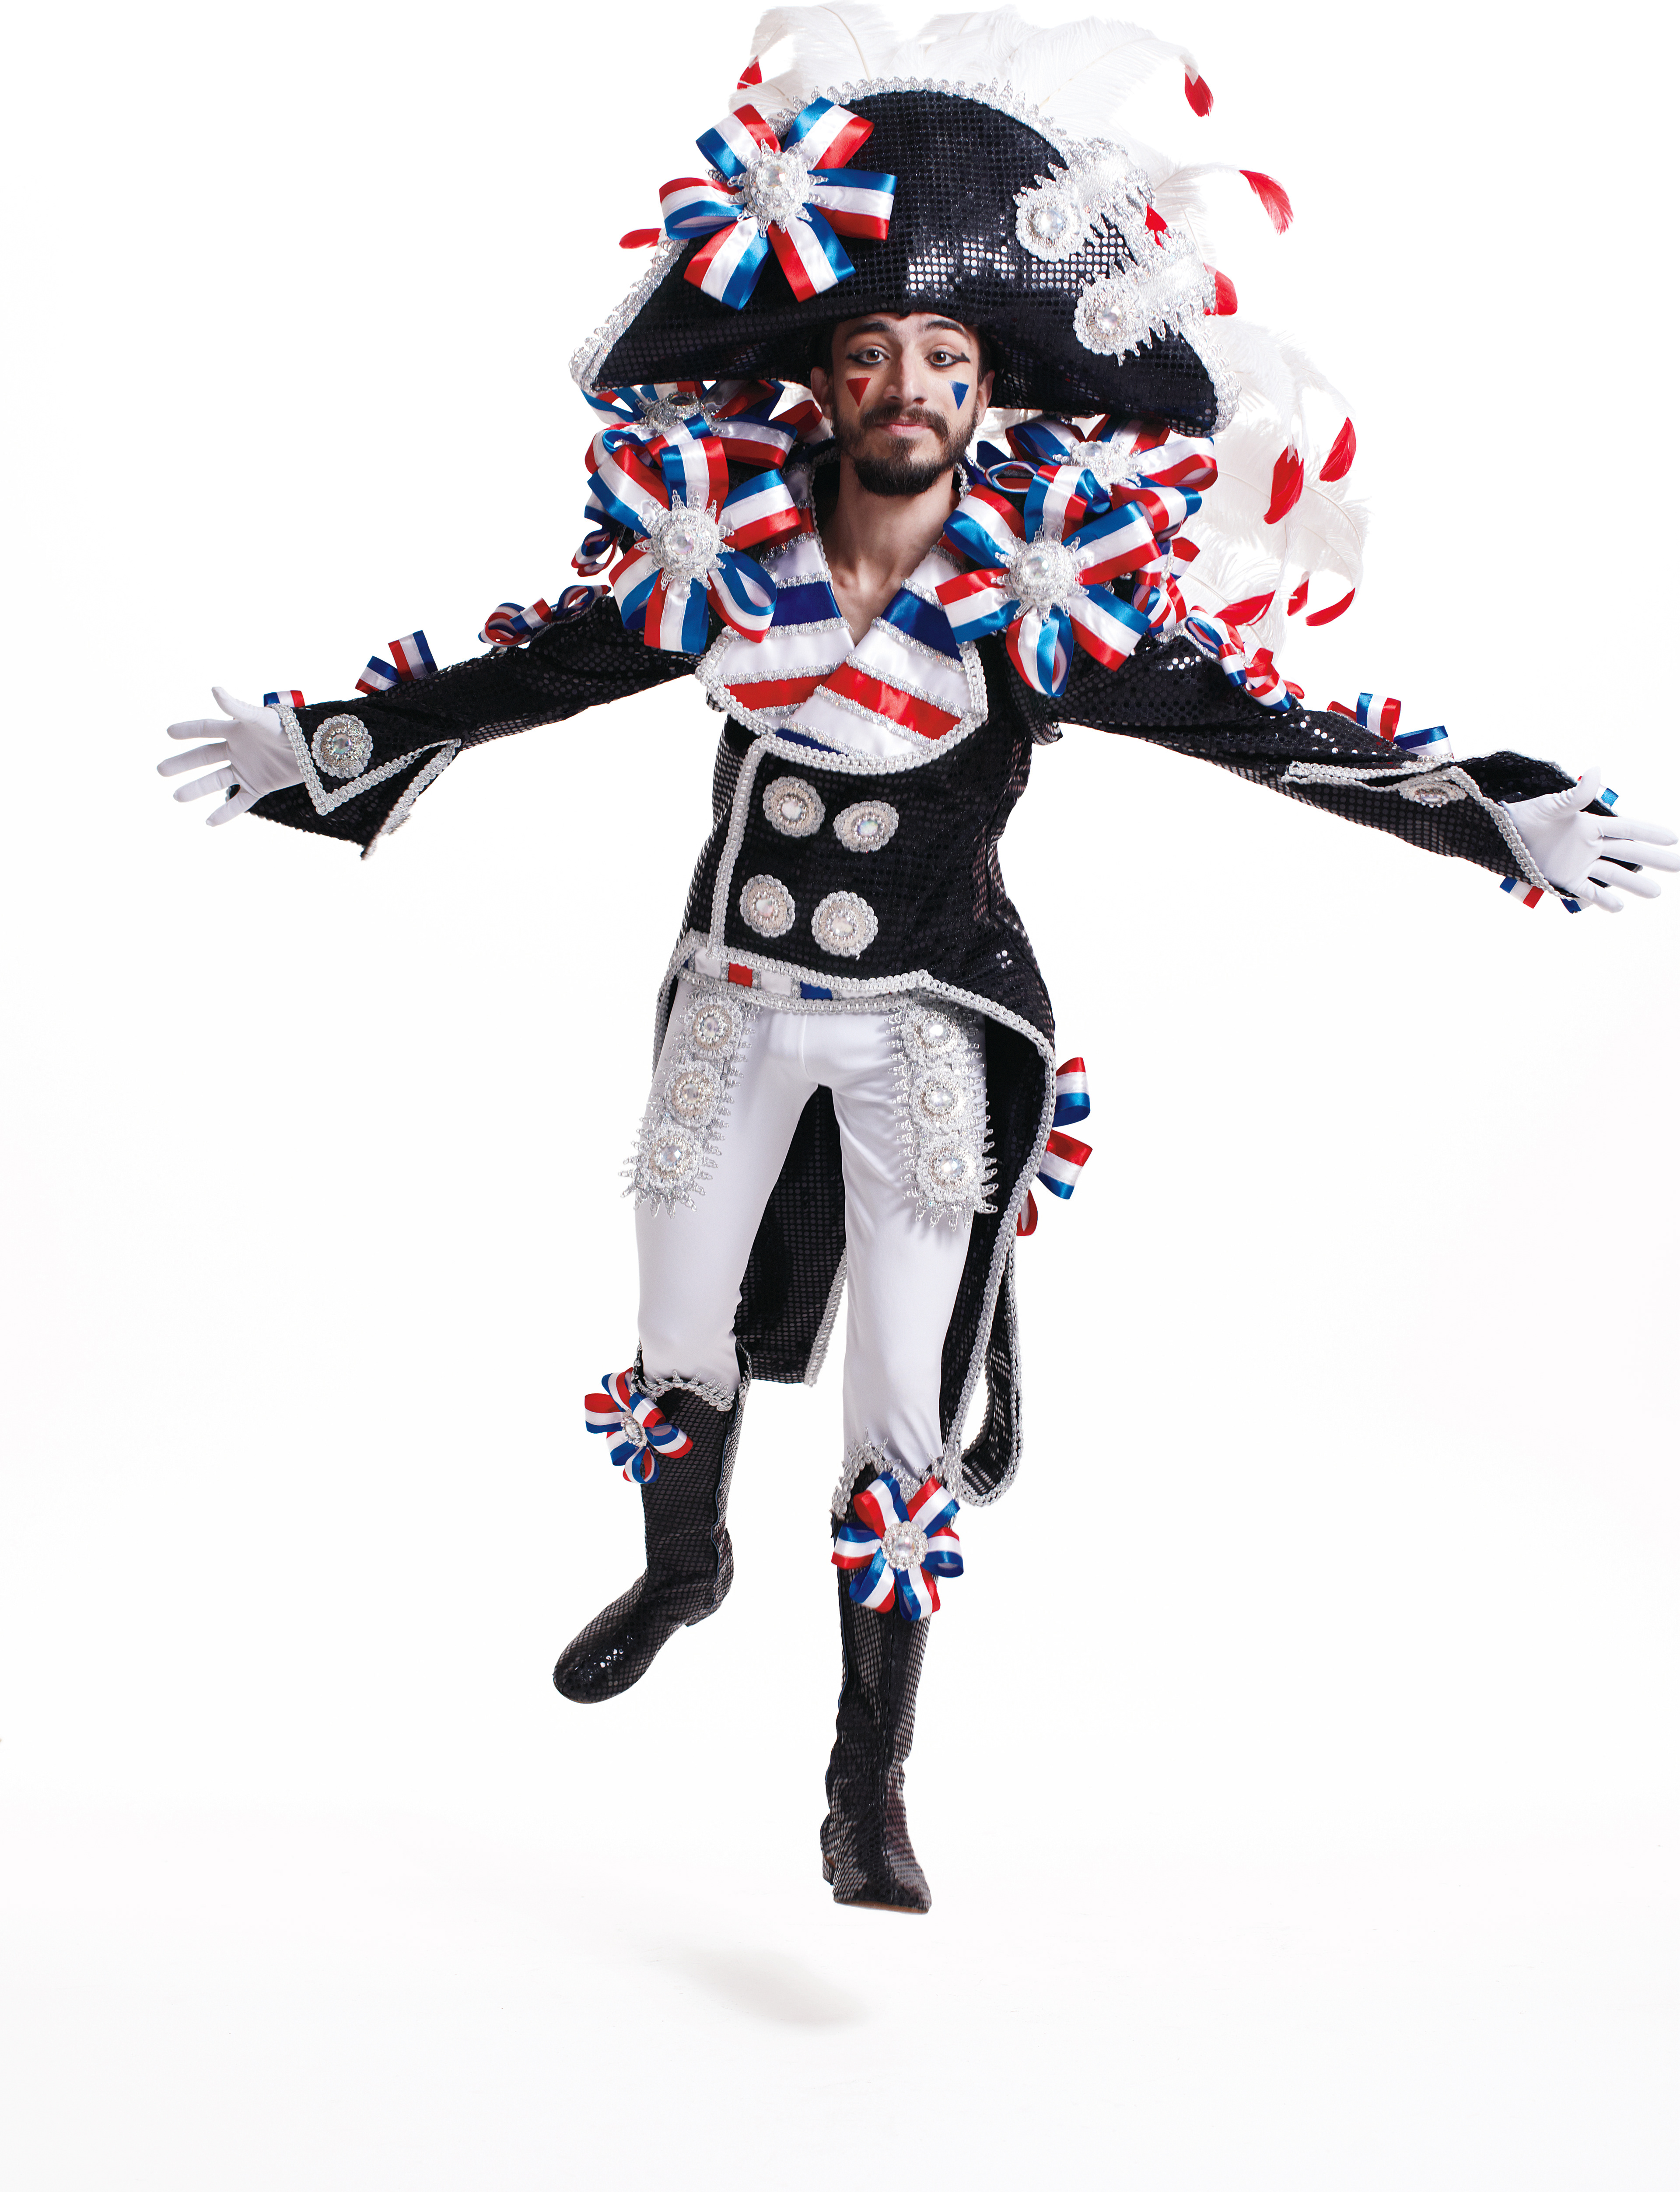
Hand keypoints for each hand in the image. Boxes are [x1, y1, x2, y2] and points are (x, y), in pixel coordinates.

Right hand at [158, 687, 304, 824]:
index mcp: (236, 730)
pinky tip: (209, 822)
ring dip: (197, 788)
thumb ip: (237, 708)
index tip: (169, 732)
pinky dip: (225, 812)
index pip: (206, 729)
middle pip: (204, 757)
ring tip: (176, 796)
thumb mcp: (262, 718)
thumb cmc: (289, 728)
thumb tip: (214, 689)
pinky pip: (239, 801)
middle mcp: (237, 749)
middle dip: (183, 763)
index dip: (187, 730)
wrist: (315, 750)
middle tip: (160, 770)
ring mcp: (246, 769)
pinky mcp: (259, 786)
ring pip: (216, 780)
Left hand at [1504, 771, 1679, 911]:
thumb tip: (1596, 770)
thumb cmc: (1527, 816)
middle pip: (1629, 853)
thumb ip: (1577, 795)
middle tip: (1678, 865)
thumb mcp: (1553, 805)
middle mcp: (1590, 846)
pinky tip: (1620, 906)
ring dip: (1635, 884)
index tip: (1673, 838)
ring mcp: (1580, 864)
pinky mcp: (1566, 879)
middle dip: (1653, 859)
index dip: (1650, 833)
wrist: (1502, 835)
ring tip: (1657, 893)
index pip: (1628, 829)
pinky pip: (1589, 891)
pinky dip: (1603, 899)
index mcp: (1591, 825)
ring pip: (1614, 874)